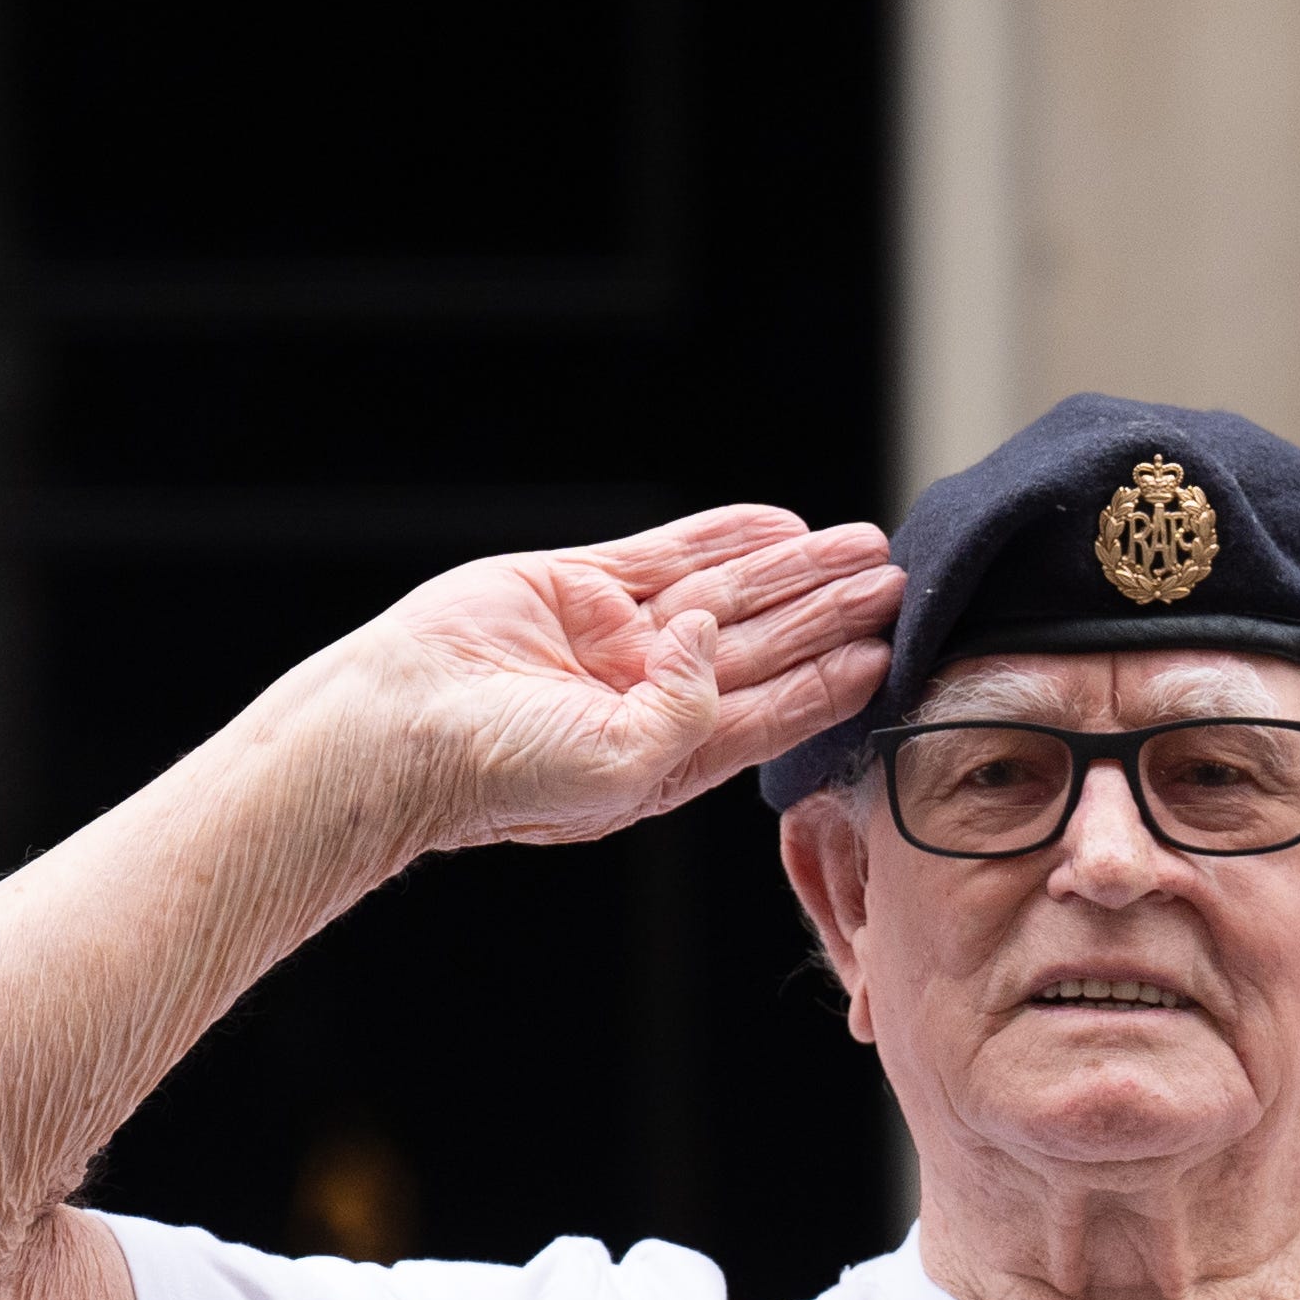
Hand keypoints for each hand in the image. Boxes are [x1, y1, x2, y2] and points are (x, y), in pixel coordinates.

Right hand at [302, 506, 901, 856]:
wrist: (400, 727)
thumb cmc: (499, 772)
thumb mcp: (623, 765)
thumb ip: (694, 710)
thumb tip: (720, 632)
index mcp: (664, 755)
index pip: (772, 712)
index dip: (835, 678)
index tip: (892, 648)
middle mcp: (647, 695)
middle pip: (763, 645)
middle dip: (832, 611)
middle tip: (899, 581)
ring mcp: (613, 638)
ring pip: (727, 593)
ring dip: (794, 570)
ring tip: (862, 546)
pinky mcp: (576, 587)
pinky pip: (666, 554)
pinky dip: (723, 536)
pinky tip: (779, 526)